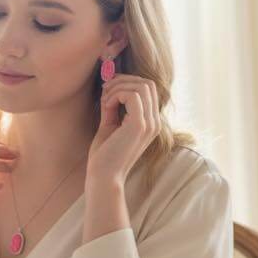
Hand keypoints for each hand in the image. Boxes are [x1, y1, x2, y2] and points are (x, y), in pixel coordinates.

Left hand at [87, 73, 160, 187]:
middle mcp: (155, 122)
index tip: (108, 90)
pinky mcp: (139, 125)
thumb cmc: (104, 154)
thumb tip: (111, 86)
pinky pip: (132, 95)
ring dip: (118, 87)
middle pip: (147, 84)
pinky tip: (106, 106)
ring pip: (141, 86)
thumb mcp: (110, 124)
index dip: (127, 82)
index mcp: (150, 122)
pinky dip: (116, 95)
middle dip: (123, 81)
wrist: (103, 176)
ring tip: (104, 101)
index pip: (148, 89)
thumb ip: (113, 106)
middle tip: (105, 90)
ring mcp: (149, 123)